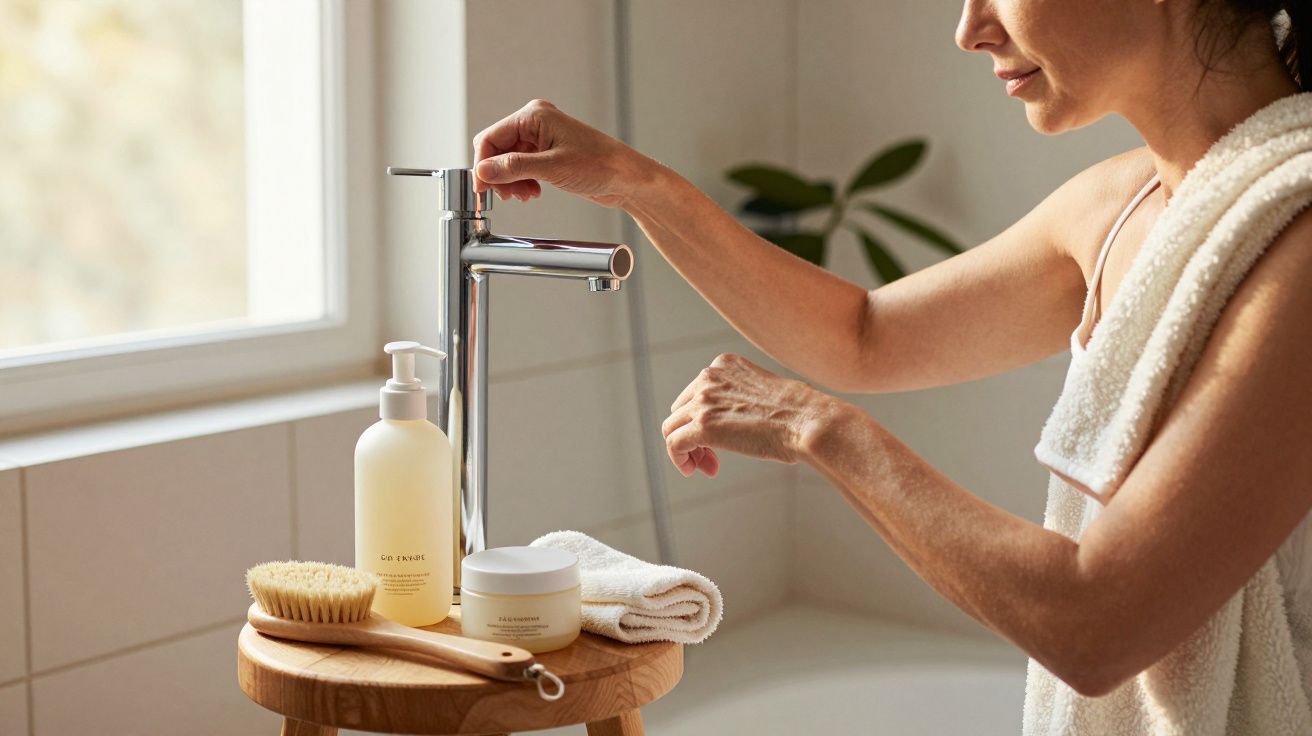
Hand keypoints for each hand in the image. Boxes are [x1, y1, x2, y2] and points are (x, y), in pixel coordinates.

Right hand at [472, 99, 648, 207]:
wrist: (626, 178)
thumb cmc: (599, 164)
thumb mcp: (552, 168)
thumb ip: (514, 168)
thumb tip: (483, 171)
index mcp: (534, 116)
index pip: (491, 137)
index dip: (483, 164)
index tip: (481, 188)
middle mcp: (535, 124)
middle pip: (497, 150)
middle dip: (498, 175)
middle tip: (507, 196)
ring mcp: (541, 139)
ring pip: (508, 161)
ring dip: (510, 181)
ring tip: (524, 195)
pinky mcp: (547, 154)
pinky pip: (522, 168)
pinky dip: (522, 182)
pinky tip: (532, 192)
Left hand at [661, 353, 844, 476]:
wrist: (808, 421)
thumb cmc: (799, 413)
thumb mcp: (763, 391)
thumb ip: (740, 397)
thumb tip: (732, 421)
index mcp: (723, 364)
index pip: (696, 392)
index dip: (702, 418)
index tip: (720, 439)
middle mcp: (708, 377)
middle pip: (681, 410)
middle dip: (693, 435)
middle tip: (712, 458)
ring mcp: (703, 400)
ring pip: (672, 428)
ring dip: (688, 450)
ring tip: (705, 466)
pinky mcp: (702, 426)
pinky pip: (673, 444)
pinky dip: (679, 459)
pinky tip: (694, 470)